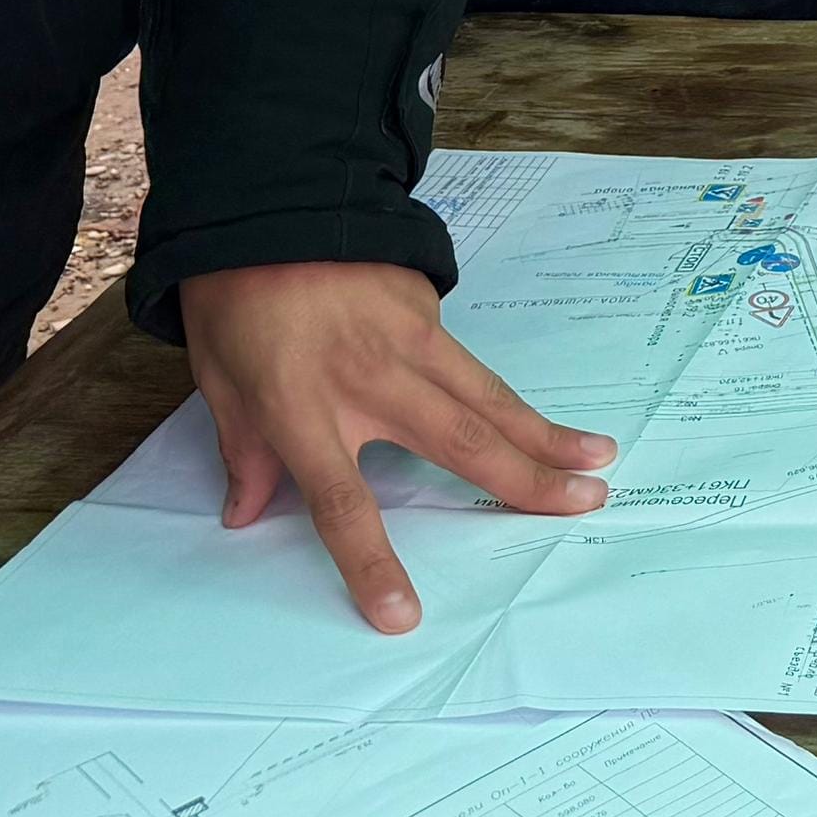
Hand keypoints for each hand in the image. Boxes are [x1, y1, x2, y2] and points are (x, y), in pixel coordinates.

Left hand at [179, 261, 614, 633]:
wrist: (269, 201)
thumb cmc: (233, 299)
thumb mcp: (217, 380)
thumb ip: (245, 451)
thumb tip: (247, 515)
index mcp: (300, 406)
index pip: (341, 502)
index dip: (371, 562)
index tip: (403, 615)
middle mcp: (369, 377)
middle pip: (458, 441)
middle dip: (526, 479)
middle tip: (585, 502)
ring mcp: (409, 338)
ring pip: (489, 397)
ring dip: (546, 433)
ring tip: (598, 456)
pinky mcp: (430, 309)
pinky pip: (469, 364)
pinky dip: (508, 396)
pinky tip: (539, 417)